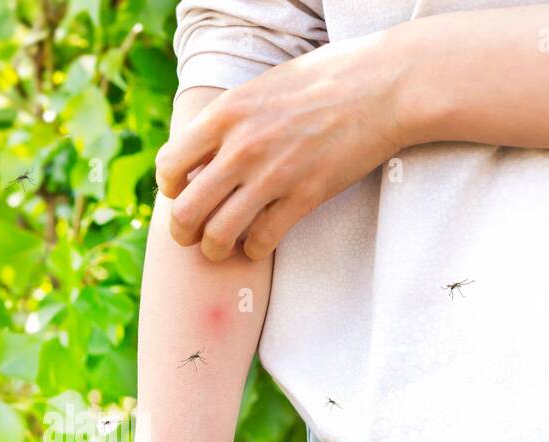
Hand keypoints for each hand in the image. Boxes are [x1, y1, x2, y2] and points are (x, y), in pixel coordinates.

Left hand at [155, 28, 411, 260]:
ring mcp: (273, 175)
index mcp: (225, 115)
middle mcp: (242, 147)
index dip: (170, 188)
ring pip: (218, 236)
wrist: (380, 86)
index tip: (183, 192)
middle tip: (193, 235)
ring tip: (222, 246)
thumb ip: (225, 122)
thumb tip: (196, 157)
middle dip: (183, 232)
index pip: (169, 167)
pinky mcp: (305, 197)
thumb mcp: (258, 89)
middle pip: (185, 212)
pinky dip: (254, 250)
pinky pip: (262, 241)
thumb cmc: (319, 83)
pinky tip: (258, 243)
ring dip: (215, 249)